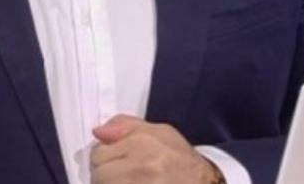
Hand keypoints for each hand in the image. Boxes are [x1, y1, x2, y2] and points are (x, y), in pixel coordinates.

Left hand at [91, 115, 223, 183]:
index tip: (116, 159)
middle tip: (122, 175)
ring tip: (129, 181)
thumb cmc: (181, 158)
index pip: (98, 154)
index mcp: (142, 145)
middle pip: (99, 175)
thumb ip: (125, 126)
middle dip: (105, 175)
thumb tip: (98, 132)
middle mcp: (141, 169)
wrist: (205, 183)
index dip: (105, 157)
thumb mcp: (160, 132)